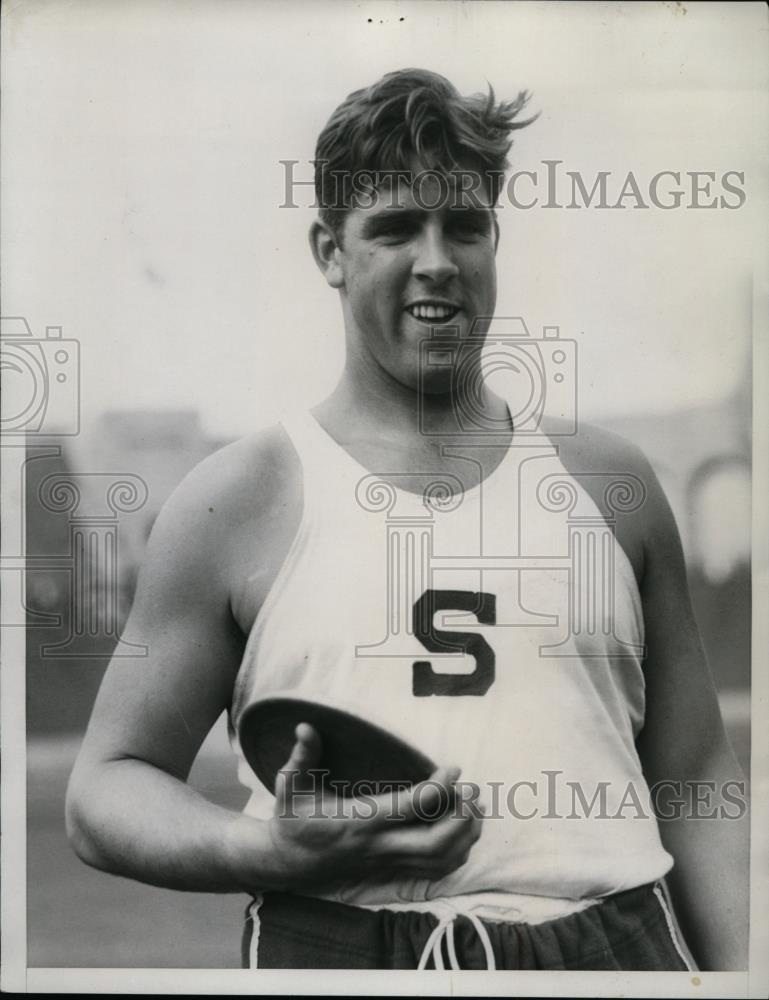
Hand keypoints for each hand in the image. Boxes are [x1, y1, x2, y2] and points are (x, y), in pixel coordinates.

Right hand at [262, 722, 482, 890]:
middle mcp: (377, 846)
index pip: (408, 808)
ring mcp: (387, 862)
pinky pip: (434, 871)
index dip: (437, 789)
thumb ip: (301, 757)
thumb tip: (305, 726)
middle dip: (462, 818)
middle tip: (473, 790)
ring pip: (439, 861)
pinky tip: (462, 829)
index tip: (452, 768)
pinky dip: (457, 853)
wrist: (287, 862)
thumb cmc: (293, 819)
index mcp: (358, 821)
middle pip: (434, 844)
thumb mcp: (290, 786)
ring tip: (475, 806)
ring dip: (465, 836)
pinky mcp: (391, 871)